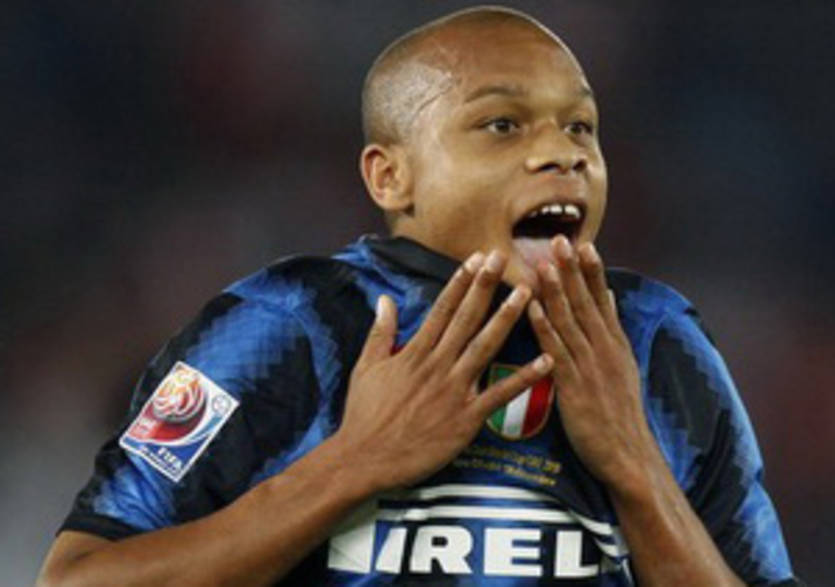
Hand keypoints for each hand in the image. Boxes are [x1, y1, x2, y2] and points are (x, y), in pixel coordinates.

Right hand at [336, 250, 552, 490]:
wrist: (364, 459)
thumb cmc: (363, 415)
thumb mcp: (365, 368)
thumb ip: (380, 332)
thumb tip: (384, 299)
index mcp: (414, 352)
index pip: (442, 309)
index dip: (461, 282)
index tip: (476, 259)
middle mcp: (437, 365)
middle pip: (466, 319)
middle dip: (486, 286)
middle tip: (504, 257)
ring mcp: (453, 391)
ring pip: (484, 347)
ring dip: (506, 319)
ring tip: (526, 293)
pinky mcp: (465, 419)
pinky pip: (499, 394)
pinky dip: (524, 378)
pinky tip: (546, 360)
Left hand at [528, 235, 657, 487]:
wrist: (627, 454)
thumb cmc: (620, 412)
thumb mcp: (623, 366)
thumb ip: (612, 330)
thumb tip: (608, 297)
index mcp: (614, 343)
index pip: (602, 299)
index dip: (591, 270)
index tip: (583, 242)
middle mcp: (604, 349)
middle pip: (585, 303)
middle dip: (571, 270)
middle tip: (559, 239)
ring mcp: (589, 367)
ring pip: (569, 322)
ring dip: (556, 291)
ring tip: (544, 263)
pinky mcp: (574, 387)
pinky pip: (555, 351)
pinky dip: (544, 327)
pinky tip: (532, 308)